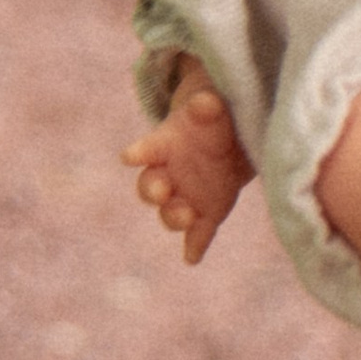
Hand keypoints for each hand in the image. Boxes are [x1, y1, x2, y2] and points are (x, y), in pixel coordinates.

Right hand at [121, 70, 253, 264]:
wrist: (230, 142)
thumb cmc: (211, 122)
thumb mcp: (211, 109)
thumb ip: (207, 107)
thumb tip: (207, 102)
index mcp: (163, 146)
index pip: (145, 149)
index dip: (138, 152)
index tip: (130, 156)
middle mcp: (166, 176)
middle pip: (150, 187)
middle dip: (153, 190)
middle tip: (162, 191)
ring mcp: (185, 198)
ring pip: (171, 213)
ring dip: (174, 216)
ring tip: (186, 216)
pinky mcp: (206, 216)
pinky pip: (198, 234)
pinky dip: (194, 245)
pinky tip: (193, 257)